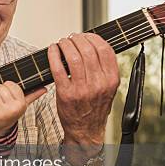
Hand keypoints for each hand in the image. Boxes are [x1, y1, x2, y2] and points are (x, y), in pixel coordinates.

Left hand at [0, 81, 46, 135]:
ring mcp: (1, 112)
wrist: (0, 127)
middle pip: (1, 87)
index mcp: (21, 104)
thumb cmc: (11, 112)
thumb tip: (44, 88)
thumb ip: (33, 95)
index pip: (11, 84)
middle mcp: (12, 109)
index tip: (7, 91)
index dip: (7, 85)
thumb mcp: (22, 105)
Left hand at [48, 33, 119, 147]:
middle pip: (88, 50)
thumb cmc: (94, 108)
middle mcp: (99, 83)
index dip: (93, 38)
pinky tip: (52, 50)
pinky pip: (58, 68)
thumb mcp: (108, 88)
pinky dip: (53, 55)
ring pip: (74, 57)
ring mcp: (82, 89)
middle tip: (71, 38)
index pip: (105, 50)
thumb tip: (95, 46)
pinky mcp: (66, 93)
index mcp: (111, 80)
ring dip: (65, 45)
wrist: (85, 130)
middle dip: (77, 39)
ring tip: (62, 43)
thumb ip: (105, 70)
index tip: (86, 35)